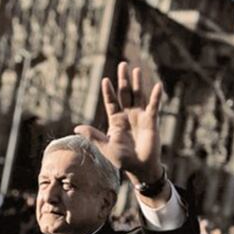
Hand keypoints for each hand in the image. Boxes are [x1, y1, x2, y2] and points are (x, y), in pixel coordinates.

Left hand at [75, 61, 161, 182]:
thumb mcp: (106, 147)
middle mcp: (128, 115)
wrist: (140, 168)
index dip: (108, 91)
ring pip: (139, 95)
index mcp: (116, 120)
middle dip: (123, 79)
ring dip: (138, 83)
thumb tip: (76, 128)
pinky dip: (156, 96)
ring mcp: (140, 116)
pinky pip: (154, 106)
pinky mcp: (151, 121)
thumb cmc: (123, 159)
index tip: (105, 80)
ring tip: (136, 69)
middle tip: (123, 64)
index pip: (111, 102)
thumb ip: (93, 136)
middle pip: (125, 93)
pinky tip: (157, 86)